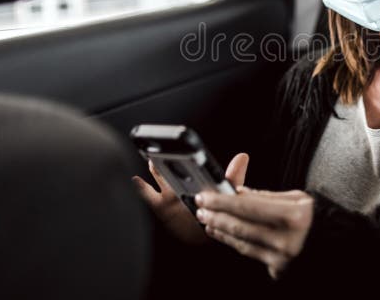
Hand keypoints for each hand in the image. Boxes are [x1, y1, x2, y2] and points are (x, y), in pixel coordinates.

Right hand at [132, 152, 249, 245]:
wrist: (207, 235)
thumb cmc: (216, 213)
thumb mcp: (226, 194)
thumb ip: (233, 177)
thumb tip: (243, 157)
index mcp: (198, 179)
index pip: (192, 163)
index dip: (188, 154)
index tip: (185, 145)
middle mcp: (184, 184)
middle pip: (175, 167)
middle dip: (170, 160)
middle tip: (167, 150)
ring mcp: (171, 195)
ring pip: (160, 178)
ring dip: (156, 169)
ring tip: (152, 160)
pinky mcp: (162, 208)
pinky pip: (148, 197)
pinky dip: (141, 188)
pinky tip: (136, 180)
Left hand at [194, 187, 313, 279]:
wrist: (336, 243)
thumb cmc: (317, 216)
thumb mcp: (296, 198)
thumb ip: (265, 196)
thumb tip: (236, 193)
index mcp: (293, 216)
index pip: (248, 206)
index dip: (222, 201)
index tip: (205, 196)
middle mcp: (286, 239)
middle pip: (240, 226)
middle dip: (216, 215)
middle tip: (200, 207)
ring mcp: (282, 258)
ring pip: (241, 242)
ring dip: (220, 229)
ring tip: (207, 220)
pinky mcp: (279, 270)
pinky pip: (250, 253)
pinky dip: (234, 242)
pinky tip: (223, 234)